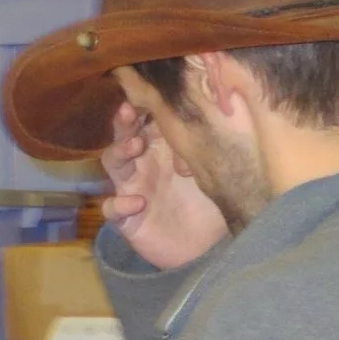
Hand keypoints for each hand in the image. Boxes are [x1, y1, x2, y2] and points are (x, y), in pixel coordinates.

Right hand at [101, 102, 228, 270]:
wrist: (209, 248)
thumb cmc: (212, 201)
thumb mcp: (217, 168)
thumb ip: (214, 141)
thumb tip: (226, 103)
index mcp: (163, 146)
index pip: (147, 119)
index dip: (143, 103)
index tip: (147, 92)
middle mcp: (144, 163)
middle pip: (123, 134)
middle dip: (124, 121)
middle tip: (131, 111)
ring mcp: (132, 188)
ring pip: (113, 163)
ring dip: (120, 151)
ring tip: (135, 147)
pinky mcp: (127, 218)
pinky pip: (112, 208)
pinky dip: (119, 203)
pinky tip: (137, 203)